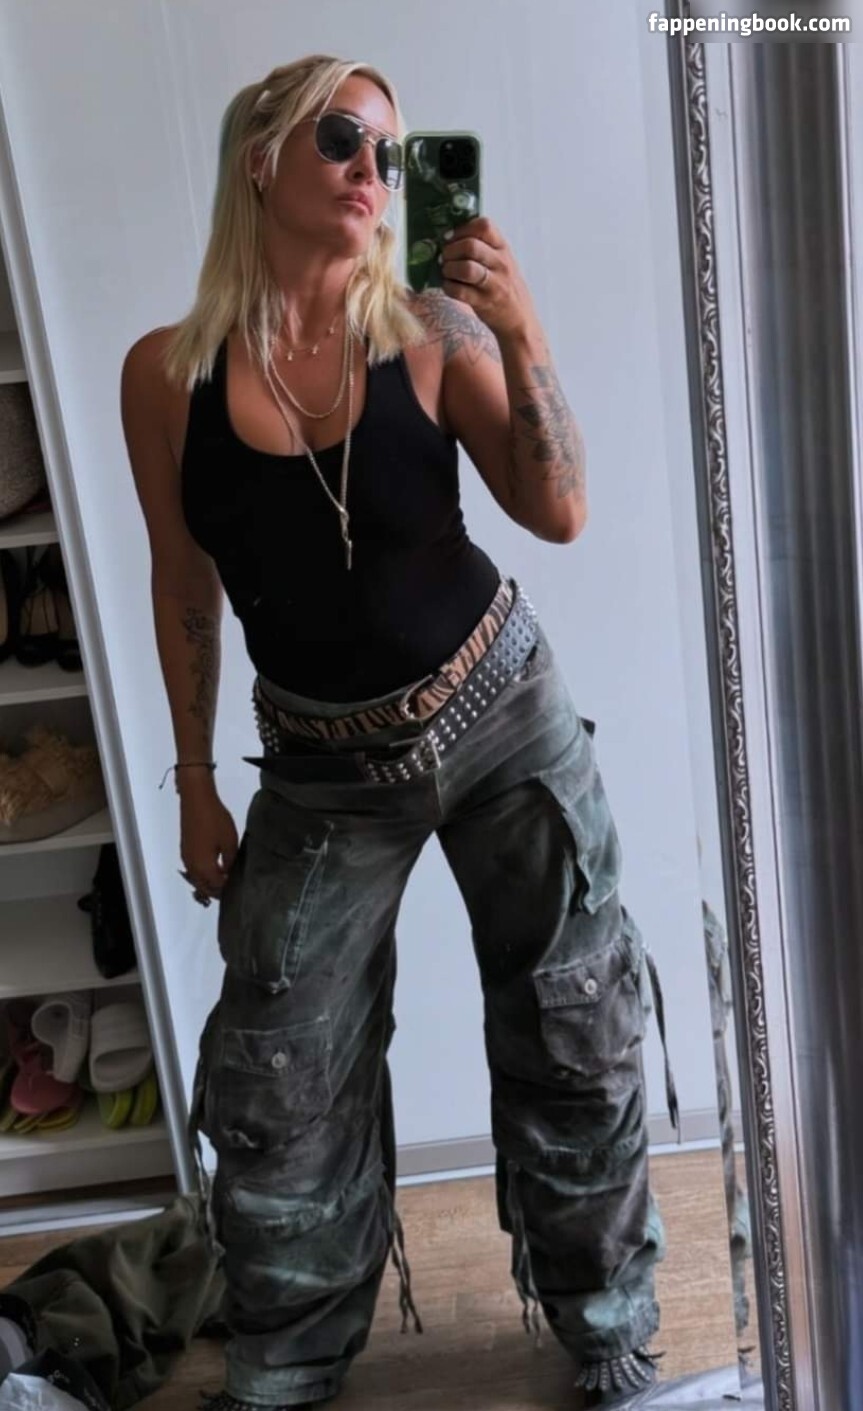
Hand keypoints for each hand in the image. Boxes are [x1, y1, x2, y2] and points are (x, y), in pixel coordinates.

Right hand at [178, 788, 238, 904]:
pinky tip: (213, 866)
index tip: (239, 888)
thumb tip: (229, 873)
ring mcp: (186, 858)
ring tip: (224, 878)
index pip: (216, 887)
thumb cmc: (215, 821)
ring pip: (196, 879)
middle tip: (231, 887)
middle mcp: (192, 866)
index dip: (227, 889)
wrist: (197, 800)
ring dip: (208, 882)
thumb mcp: (230, 842)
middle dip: (216, 890)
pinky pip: (193, 869)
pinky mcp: (185, 849)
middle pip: (203, 887)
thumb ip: (230, 862)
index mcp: (203, 867)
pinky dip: (202, 873)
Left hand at [440, 217, 536, 339]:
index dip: (462, 229)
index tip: (451, 238)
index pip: (484, 226)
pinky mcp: (484, 302)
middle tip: (444, 257)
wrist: (519, 318)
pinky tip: (449, 286)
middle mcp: (501, 263)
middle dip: (450, 250)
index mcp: (503, 248)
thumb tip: (448, 237)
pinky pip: (460, 291)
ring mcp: (494, 284)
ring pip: (466, 268)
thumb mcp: (501, 260)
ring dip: (448, 268)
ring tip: (446, 272)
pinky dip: (448, 287)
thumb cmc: (504, 285)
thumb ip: (482, 247)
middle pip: (470, 246)